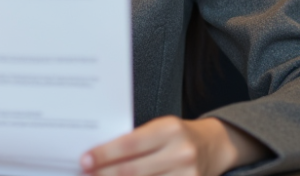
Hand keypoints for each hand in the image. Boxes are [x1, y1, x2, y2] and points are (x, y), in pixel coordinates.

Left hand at [80, 116, 266, 175]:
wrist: (214, 145)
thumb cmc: (178, 135)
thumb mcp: (160, 128)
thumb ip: (135, 141)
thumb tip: (99, 156)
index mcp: (169, 129)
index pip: (130, 143)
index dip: (105, 154)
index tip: (85, 161)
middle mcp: (180, 152)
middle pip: (133, 170)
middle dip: (105, 175)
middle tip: (85, 175)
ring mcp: (187, 174)